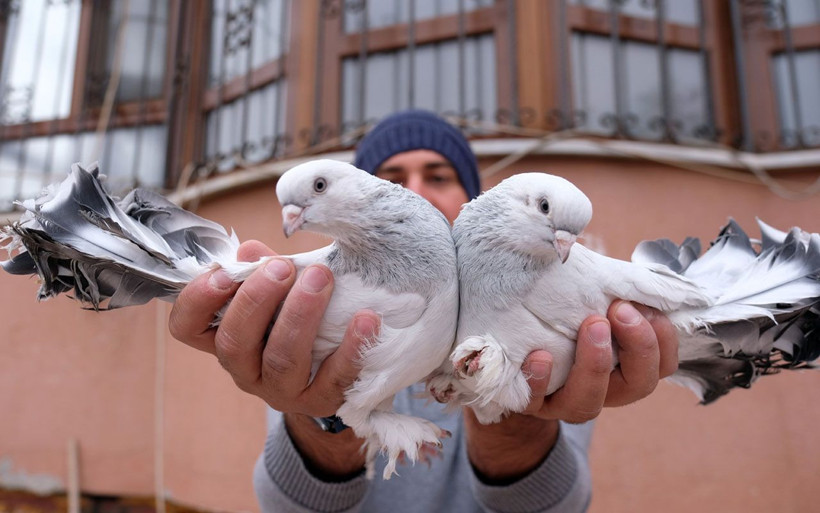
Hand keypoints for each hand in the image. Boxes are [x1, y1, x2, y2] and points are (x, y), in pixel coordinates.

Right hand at [168, 240, 378, 416]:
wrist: (338, 372)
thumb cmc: (298, 320)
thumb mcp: (278, 293)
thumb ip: (263, 270)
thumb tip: (250, 251)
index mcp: (225, 339)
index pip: (187, 328)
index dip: (197, 301)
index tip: (224, 273)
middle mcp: (245, 370)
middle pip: (234, 342)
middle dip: (256, 300)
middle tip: (282, 268)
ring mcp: (282, 391)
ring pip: (281, 360)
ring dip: (300, 316)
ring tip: (321, 278)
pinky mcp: (322, 401)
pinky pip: (335, 378)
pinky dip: (352, 347)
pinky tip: (367, 319)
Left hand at [464, 301, 677, 480]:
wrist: (502, 336)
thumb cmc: (552, 309)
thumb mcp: (583, 295)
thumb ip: (607, 285)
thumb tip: (626, 267)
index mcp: (623, 364)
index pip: (662, 364)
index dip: (662, 338)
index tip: (643, 305)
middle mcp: (600, 388)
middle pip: (638, 385)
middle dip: (638, 347)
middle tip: (618, 309)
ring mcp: (562, 400)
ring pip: (588, 405)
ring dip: (594, 365)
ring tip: (590, 325)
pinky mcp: (526, 403)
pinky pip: (534, 402)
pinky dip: (539, 380)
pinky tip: (539, 355)